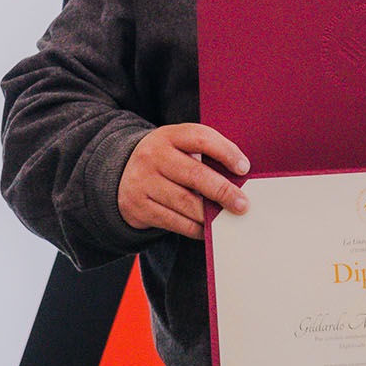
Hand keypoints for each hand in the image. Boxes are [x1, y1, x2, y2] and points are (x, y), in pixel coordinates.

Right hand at [117, 123, 250, 241]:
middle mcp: (153, 156)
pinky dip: (195, 228)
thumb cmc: (165, 161)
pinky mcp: (138, 206)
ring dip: (210, 214)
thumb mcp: (178, 146)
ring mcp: (143, 182)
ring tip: (228, 218)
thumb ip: (205, 155)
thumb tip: (240, 179)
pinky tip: (208, 229)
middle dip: (223, 191)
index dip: (226, 152)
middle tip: (242, 204)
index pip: (201, 138)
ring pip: (184, 202)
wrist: (121, 175)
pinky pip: (173, 222)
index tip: (244, 168)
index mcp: (168, 136)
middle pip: (194, 174)